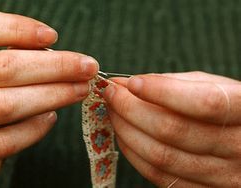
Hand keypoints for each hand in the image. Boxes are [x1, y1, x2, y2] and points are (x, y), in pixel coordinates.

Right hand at [0, 10, 97, 186]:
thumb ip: (3, 61)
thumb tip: (48, 51)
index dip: (16, 29)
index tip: (52, 36)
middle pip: (2, 69)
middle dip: (55, 66)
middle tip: (87, 67)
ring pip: (5, 104)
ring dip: (53, 95)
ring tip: (80, 90)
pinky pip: (2, 142)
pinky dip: (33, 130)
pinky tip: (51, 118)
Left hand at [103, 71, 240, 186]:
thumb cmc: (226, 105)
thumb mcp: (212, 85)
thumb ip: (172, 83)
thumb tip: (127, 84)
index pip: (205, 103)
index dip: (163, 92)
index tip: (131, 82)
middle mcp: (239, 148)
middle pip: (173, 131)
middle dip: (131, 108)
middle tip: (112, 94)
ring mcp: (222, 176)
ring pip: (161, 156)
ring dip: (126, 130)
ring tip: (113, 112)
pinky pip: (158, 175)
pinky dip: (134, 153)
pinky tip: (125, 134)